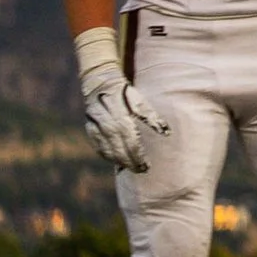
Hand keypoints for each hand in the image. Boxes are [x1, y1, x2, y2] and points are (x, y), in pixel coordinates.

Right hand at [77, 33, 169, 174]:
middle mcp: (105, 122)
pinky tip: (117, 163)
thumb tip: (167, 133)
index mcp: (119, 114)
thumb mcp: (140, 101)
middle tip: (141, 171)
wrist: (99, 85)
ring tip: (131, 169)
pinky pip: (98, 147)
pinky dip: (107, 156)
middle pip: (117, 147)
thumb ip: (152, 117)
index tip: (147, 165)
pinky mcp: (89, 130)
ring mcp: (94, 127)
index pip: (129, 139)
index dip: (137, 153)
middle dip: (129, 161)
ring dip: (119, 161)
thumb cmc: (126, 94)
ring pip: (106, 149)